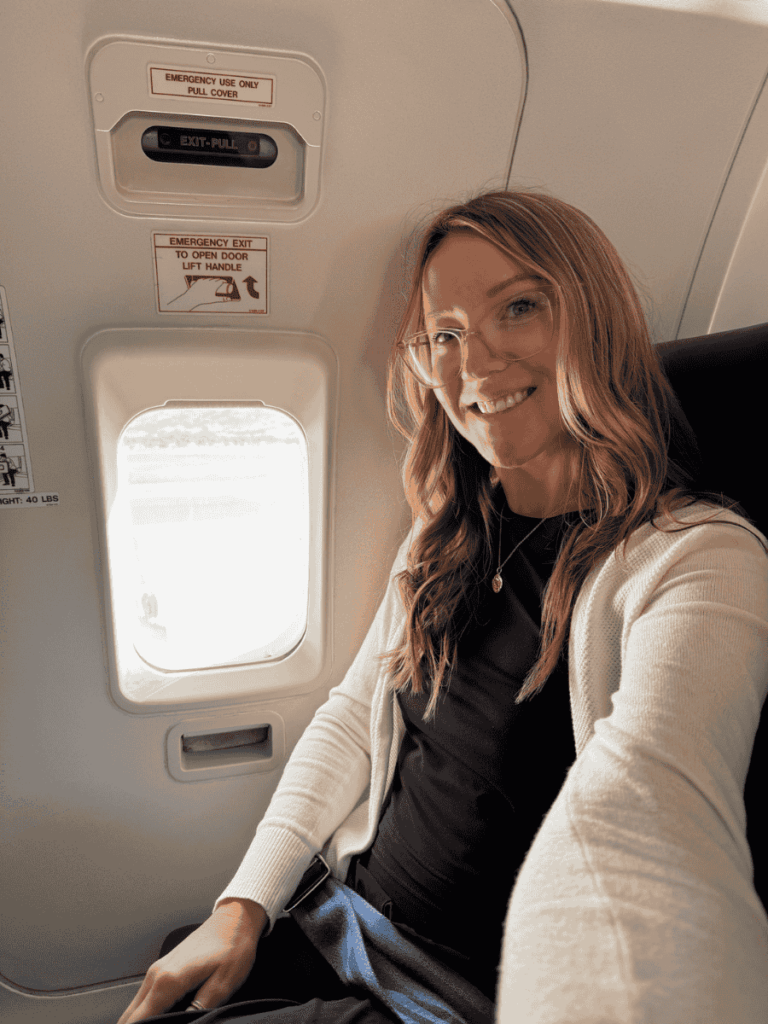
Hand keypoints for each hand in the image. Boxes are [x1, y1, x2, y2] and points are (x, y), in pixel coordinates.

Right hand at [117, 898, 266, 1022]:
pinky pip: (144, 997)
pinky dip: (145, 1012)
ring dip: (141, 1021)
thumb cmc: (233, 948)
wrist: (235, 919)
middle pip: (130, 1016)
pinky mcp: (162, 968)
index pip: (140, 1021)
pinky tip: (160, 1019)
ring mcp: (158, 969)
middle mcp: (157, 974)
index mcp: (168, 980)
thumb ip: (200, 1009)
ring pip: (135, 1007)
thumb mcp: (224, 984)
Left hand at [166, 277, 232, 310]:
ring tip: (214, 281)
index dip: (224, 281)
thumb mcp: (213, 299)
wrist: (193, 297)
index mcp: (213, 285)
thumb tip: (229, 300)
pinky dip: (207, 280)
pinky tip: (207, 281)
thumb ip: (222, 299)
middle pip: (215, 279)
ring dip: (213, 279)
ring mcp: (203, 280)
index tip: (225, 282)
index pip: (220, 281)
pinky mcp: (198, 281)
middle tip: (221, 282)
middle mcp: (209, 281)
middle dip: (219, 280)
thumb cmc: (204, 299)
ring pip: (209, 279)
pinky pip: (204, 279)